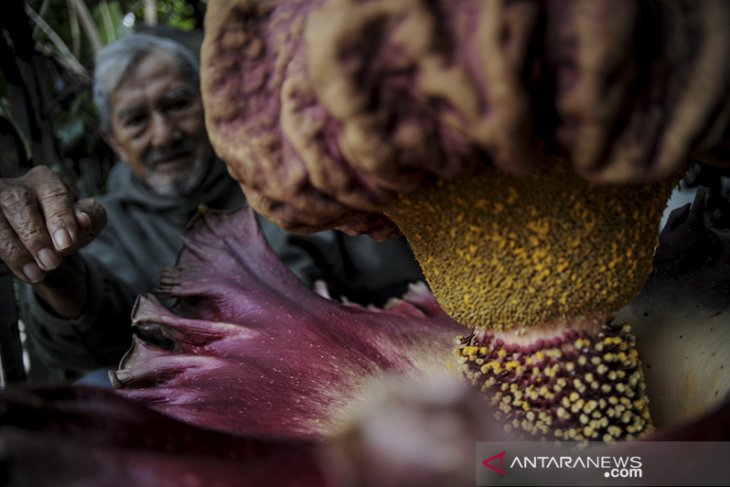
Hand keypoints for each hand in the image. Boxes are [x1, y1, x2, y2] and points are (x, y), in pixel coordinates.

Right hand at [0, 166, 105, 315]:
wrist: (44, 243)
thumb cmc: (66, 227)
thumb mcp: (87, 221)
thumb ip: (90, 218)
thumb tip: (83, 220)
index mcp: (45, 180)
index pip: (54, 194)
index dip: (60, 219)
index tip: (66, 244)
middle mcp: (13, 186)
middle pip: (17, 203)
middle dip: (34, 237)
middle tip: (50, 263)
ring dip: (12, 250)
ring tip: (34, 274)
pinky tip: (8, 270)